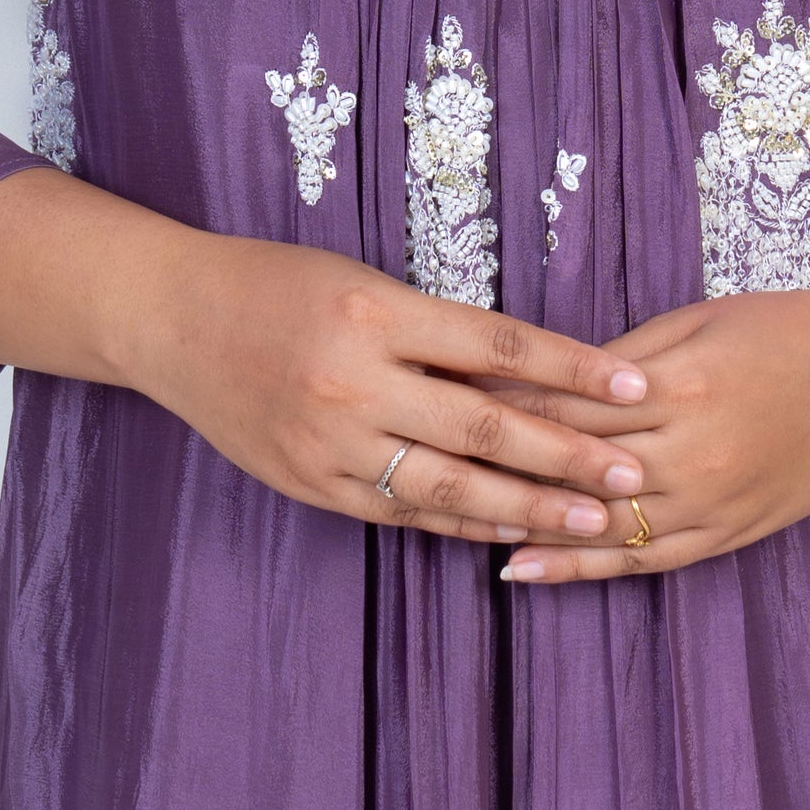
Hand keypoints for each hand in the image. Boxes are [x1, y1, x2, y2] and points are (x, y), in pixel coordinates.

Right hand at [115, 232, 652, 545]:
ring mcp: (330, 441)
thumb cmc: (279, 284)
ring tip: (594, 517)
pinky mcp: (312, 482)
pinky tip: (510, 528)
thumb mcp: (364, 282)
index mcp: (377, 311)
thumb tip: (531, 374)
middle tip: (636, 474)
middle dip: (570, 454)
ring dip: (529, 503)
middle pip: (486, 425)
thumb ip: (437, 331)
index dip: (575, 368)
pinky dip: (461, 521)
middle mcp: (355, 380)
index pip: (501, 345)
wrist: (173, 320)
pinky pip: (402, 511)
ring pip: (450, 484)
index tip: (637, 385)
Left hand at [470, 279, 809, 581]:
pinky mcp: (729, 535)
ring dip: (521, 523)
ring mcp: (712, 503)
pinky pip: (643, 560)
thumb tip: (538, 376)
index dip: (496, 401)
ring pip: (596, 524)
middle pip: (569, 466)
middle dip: (491, 461)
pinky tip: (523, 568)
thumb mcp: (701, 321)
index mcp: (681, 386)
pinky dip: (579, 568)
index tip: (436, 397)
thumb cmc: (792, 329)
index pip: (566, 400)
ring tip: (446, 521)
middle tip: (416, 457)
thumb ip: (621, 360)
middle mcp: (692, 453)